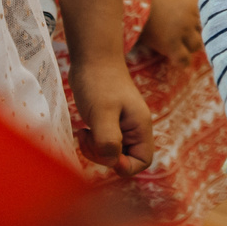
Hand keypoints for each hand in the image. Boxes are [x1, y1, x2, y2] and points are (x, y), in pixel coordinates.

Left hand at [68, 55, 152, 175]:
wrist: (93, 59)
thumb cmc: (99, 83)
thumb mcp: (103, 113)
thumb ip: (109, 140)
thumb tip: (111, 162)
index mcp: (140, 127)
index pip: (143, 161)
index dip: (124, 166)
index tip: (104, 152)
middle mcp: (134, 129)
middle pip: (125, 159)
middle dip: (104, 157)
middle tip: (89, 139)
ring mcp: (122, 126)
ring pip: (112, 153)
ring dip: (95, 150)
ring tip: (83, 133)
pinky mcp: (109, 123)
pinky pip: (103, 144)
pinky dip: (91, 143)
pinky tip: (83, 131)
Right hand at [142, 0, 202, 63]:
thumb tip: (204, 4)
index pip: (210, 11)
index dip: (204, 17)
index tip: (201, 22)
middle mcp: (193, 12)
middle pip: (205, 27)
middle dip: (198, 31)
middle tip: (190, 35)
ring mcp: (183, 29)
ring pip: (197, 44)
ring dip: (191, 45)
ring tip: (185, 47)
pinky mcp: (171, 44)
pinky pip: (183, 59)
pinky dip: (183, 62)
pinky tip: (183, 63)